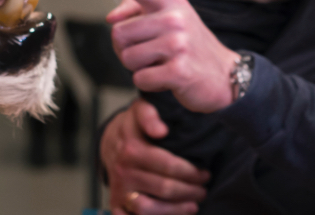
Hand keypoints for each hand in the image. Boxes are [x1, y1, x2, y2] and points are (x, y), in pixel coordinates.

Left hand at [101, 0, 238, 112]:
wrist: (225, 74)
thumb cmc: (187, 43)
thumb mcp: (168, 17)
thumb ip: (135, 10)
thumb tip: (111, 17)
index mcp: (171, 0)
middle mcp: (175, 18)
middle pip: (119, 33)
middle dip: (125, 48)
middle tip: (148, 52)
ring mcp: (178, 44)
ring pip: (127, 58)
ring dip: (137, 67)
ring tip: (160, 63)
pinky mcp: (179, 71)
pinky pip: (140, 79)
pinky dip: (148, 83)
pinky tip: (167, 78)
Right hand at [101, 98, 208, 214]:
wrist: (110, 142)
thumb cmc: (134, 126)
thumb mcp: (141, 110)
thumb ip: (150, 115)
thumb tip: (161, 131)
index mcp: (131, 148)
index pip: (168, 166)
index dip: (191, 172)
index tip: (205, 173)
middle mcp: (123, 171)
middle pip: (163, 188)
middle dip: (189, 191)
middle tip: (203, 189)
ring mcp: (119, 189)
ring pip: (147, 209)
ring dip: (175, 210)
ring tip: (193, 205)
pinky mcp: (116, 203)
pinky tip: (174, 214)